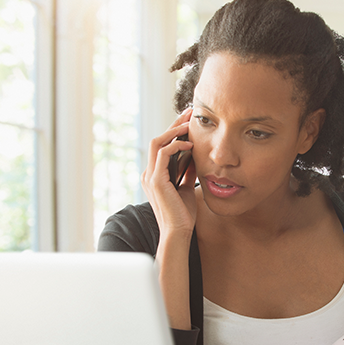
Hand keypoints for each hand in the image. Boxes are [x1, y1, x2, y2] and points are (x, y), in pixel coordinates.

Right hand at [142, 108, 196, 239]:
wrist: (178, 232)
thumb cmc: (183, 214)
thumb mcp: (186, 187)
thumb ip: (186, 172)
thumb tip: (195, 156)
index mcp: (155, 174)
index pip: (163, 146)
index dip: (176, 132)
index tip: (190, 121)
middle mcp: (148, 173)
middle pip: (159, 139)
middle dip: (175, 124)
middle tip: (190, 112)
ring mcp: (150, 176)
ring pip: (158, 142)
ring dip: (174, 130)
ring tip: (190, 123)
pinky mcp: (155, 180)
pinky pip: (163, 154)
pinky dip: (176, 145)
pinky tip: (189, 144)